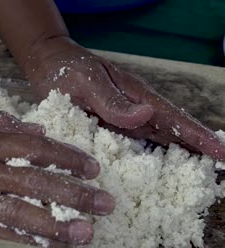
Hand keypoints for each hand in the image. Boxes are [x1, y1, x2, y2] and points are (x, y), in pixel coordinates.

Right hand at [0, 112, 114, 247]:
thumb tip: (33, 129)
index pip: (35, 148)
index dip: (66, 157)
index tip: (91, 167)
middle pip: (36, 183)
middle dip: (74, 194)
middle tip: (104, 204)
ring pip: (19, 215)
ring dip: (54, 226)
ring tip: (85, 234)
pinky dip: (18, 244)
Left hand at [25, 36, 224, 159]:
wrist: (46, 64)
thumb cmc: (66, 67)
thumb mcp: (88, 80)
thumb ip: (112, 100)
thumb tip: (145, 115)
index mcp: (135, 96)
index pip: (173, 119)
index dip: (197, 136)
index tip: (221, 153)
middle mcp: (133, 111)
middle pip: (171, 133)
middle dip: (195, 151)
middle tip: (218, 173)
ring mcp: (122, 121)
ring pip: (155, 142)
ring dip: (176, 158)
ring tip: (196, 178)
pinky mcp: (107, 129)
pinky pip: (132, 147)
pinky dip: (146, 160)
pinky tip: (153, 175)